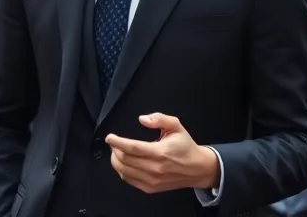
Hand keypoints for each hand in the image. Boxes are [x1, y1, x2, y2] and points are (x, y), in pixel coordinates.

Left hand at [105, 114, 219, 193]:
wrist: (197, 168)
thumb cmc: (185, 146)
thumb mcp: (176, 126)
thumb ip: (160, 119)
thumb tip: (142, 119)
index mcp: (160, 152)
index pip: (132, 148)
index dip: (117, 142)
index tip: (109, 137)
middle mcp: (155, 168)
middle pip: (125, 160)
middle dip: (114, 149)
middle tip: (114, 142)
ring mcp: (152, 180)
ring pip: (124, 171)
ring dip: (116, 160)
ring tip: (117, 151)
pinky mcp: (150, 188)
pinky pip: (129, 180)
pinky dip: (122, 170)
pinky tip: (124, 162)